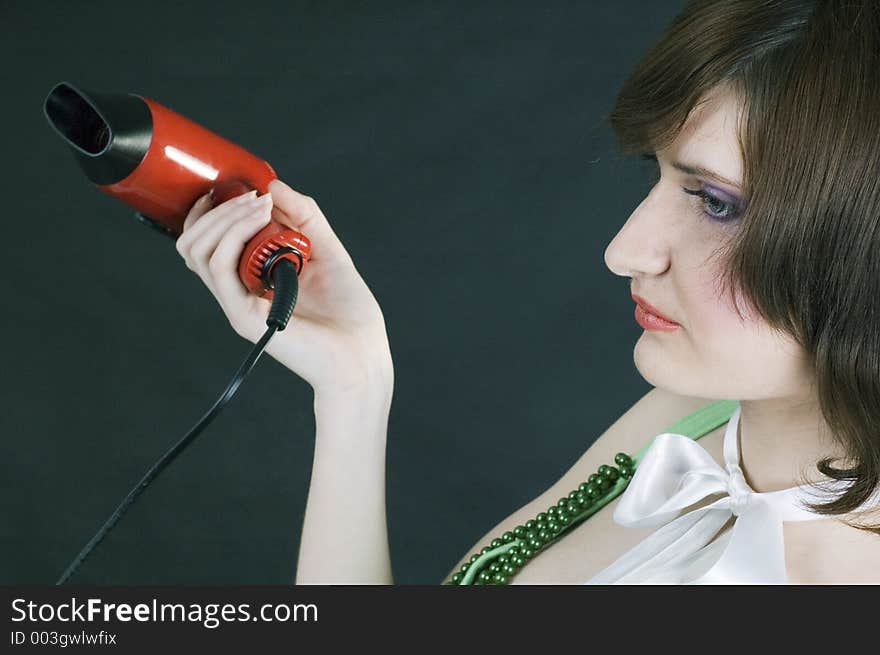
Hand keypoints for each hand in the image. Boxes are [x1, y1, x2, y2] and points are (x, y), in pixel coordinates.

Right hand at [175, 179, 393, 396]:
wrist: (362, 353)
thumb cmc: (349, 313)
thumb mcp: (328, 250)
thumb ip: (304, 217)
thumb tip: (274, 184)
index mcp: (252, 279)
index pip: (209, 241)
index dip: (216, 211)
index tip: (244, 190)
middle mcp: (239, 291)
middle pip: (194, 244)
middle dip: (218, 209)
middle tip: (254, 197)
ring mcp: (238, 304)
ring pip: (198, 251)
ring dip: (225, 217)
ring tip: (259, 205)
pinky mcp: (243, 315)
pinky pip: (220, 267)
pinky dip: (234, 235)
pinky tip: (260, 220)